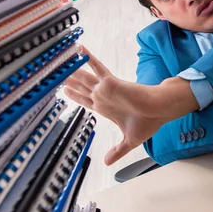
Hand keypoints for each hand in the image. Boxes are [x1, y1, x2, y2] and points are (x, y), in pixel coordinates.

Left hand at [65, 46, 196, 164]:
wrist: (159, 111)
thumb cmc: (149, 121)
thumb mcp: (129, 141)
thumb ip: (117, 150)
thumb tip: (108, 162)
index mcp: (105, 108)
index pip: (85, 100)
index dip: (74, 96)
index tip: (64, 90)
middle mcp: (103, 96)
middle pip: (81, 86)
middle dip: (68, 80)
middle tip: (53, 72)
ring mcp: (105, 89)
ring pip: (84, 76)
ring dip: (72, 69)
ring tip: (58, 60)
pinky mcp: (111, 82)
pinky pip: (97, 67)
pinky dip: (88, 58)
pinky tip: (80, 49)